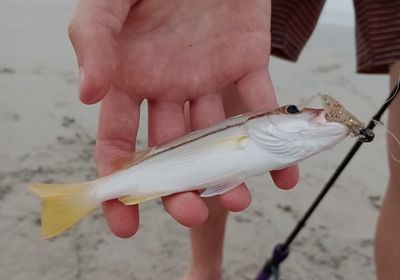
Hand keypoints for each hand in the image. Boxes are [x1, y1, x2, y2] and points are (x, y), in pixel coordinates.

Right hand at [69, 0, 298, 237]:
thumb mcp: (111, 0)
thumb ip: (94, 42)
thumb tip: (89, 96)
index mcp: (129, 79)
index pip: (120, 142)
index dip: (121, 183)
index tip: (126, 222)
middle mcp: (167, 88)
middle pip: (173, 151)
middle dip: (181, 187)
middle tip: (194, 215)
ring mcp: (208, 79)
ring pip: (217, 136)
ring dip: (229, 171)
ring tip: (240, 198)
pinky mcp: (246, 64)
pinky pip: (262, 106)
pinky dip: (275, 138)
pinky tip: (284, 171)